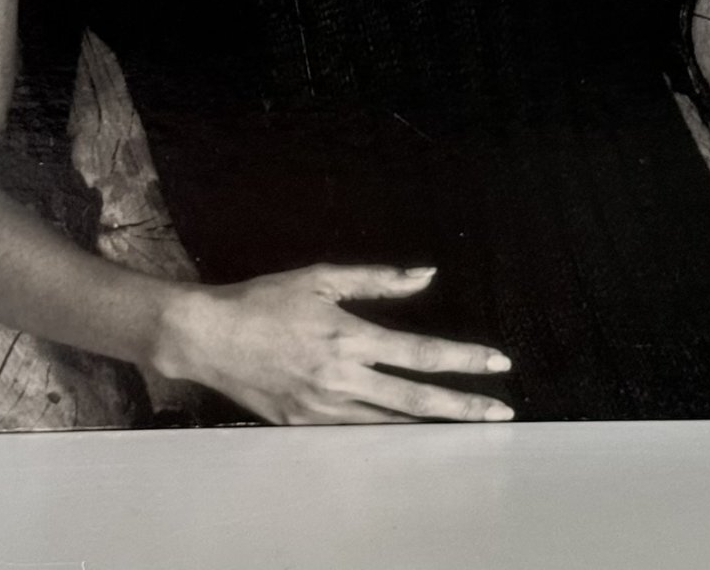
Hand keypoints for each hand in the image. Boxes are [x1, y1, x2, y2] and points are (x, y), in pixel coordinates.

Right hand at [152, 264, 514, 424]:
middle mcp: (341, 377)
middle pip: (416, 399)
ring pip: (392, 424)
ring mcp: (323, 408)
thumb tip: (425, 274)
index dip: (463, 359)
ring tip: (470, 426)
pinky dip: (390, 434)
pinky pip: (357, 433)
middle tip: (501, 413)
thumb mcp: (321, 276)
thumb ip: (378, 280)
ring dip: (434, 426)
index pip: (420, 352)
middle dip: (464, 407)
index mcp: (348, 336)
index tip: (498, 363)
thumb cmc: (263, 300)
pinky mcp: (304, 426)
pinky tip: (413, 433)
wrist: (207, 337)